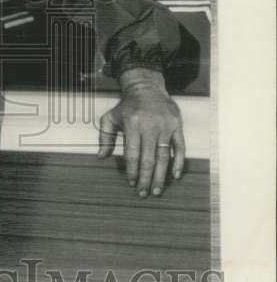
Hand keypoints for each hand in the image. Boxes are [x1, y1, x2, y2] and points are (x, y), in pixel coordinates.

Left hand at [97, 68, 185, 197]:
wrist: (147, 87)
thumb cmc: (127, 106)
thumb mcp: (111, 118)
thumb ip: (105, 137)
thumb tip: (101, 157)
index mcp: (132, 125)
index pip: (133, 154)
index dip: (132, 170)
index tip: (132, 183)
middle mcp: (150, 126)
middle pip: (148, 159)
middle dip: (146, 178)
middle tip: (144, 194)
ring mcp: (165, 127)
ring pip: (164, 156)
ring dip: (160, 176)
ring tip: (157, 190)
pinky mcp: (176, 126)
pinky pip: (180, 147)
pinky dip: (179, 162)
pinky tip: (174, 176)